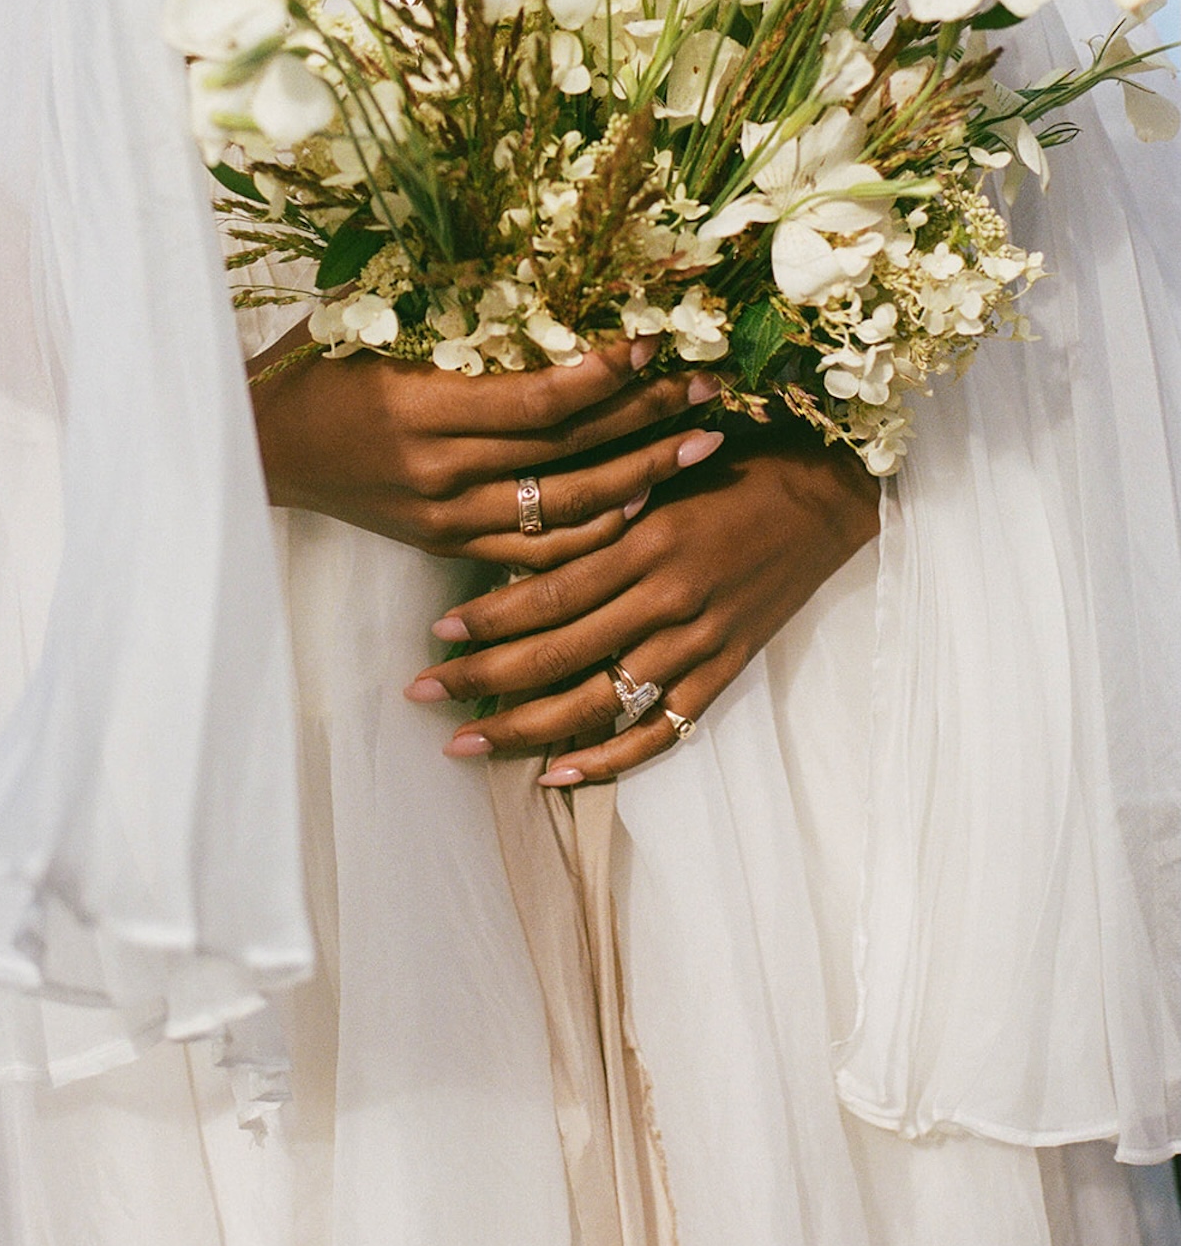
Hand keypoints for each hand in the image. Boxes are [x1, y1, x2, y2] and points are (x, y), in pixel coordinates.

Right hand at [248, 320, 724, 566]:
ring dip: (640, 476)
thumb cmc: (311, 367)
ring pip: (564, 510)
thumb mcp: (363, 316)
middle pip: (568, 453)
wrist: (256, 450)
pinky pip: (533, 551)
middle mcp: (438, 471)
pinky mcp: (443, 543)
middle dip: (646, 419)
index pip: (536, 401)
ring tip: (698, 446)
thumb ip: (439, 295)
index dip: (603, 377)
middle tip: (710, 391)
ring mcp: (445, 516)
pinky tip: (639, 505)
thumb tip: (520, 241)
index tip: (655, 345)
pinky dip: (590, 532)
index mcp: (417, 408)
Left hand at [403, 434, 879, 774]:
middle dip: (484, 680)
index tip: (437, 636)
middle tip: (424, 695)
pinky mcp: (724, 671)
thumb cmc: (729, 470)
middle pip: (560, 654)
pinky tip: (555, 775)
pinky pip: (661, 731)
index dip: (488, 620)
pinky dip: (607, 759)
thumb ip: (596, 512)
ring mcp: (699, 642)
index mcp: (647, 541)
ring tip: (466, 743)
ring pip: (599, 702)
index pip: (550, 593)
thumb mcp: (659, 474)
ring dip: (525, 729)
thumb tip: (516, 542)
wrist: (821, 496)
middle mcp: (669, 597)